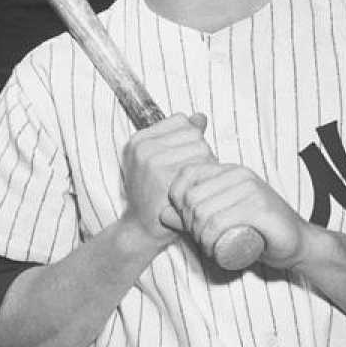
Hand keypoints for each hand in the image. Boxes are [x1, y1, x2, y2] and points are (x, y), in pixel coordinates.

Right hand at [120, 113, 211, 246]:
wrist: (142, 229)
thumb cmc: (155, 196)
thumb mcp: (160, 161)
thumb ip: (180, 137)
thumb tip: (200, 117)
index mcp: (140, 140)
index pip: (181, 121)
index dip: (189, 140)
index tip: (180, 160)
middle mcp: (143, 147)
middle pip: (194, 134)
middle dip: (199, 153)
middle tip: (187, 177)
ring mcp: (152, 162)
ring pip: (202, 148)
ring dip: (205, 167)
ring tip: (190, 183)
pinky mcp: (166, 178)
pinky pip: (203, 166)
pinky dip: (205, 179)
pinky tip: (194, 192)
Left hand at [168, 161, 312, 269]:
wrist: (296, 243)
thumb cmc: (256, 230)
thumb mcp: (218, 219)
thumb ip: (191, 215)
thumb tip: (162, 213)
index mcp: (227, 171)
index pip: (186, 175)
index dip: (176, 200)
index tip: (186, 222)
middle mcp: (238, 174)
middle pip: (191, 198)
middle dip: (189, 225)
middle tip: (202, 241)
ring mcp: (250, 189)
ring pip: (203, 213)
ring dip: (200, 238)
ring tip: (211, 247)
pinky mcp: (259, 208)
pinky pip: (219, 223)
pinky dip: (210, 241)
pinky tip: (216, 250)